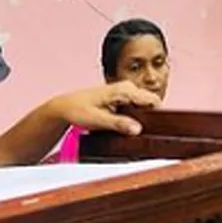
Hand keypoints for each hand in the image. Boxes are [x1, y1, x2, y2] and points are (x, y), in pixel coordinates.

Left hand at [45, 80, 161, 135]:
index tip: (153, 131)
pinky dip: (134, 118)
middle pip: (151, 104)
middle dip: (148, 120)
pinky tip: (124, 128)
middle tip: (136, 134)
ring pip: (144, 107)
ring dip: (141, 120)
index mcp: (124, 90)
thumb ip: (118, 124)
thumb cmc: (77, 110)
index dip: (156, 117)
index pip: (153, 101)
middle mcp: (127, 88)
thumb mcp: (97, 120)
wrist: (65, 107)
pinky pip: (137, 108)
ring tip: (127, 131)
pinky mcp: (122, 98)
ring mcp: (126, 92)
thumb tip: (137, 129)